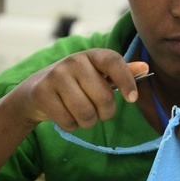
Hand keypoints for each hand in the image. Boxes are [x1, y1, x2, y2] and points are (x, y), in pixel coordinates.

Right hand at [8, 49, 147, 130]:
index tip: (132, 99)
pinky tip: (66, 116)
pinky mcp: (41, 92)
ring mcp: (56, 75)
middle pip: (103, 97)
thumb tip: (145, 67)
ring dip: (88, 122)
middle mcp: (74, 61)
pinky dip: (71, 126)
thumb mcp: (98, 75)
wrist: (34, 92)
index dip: (126, 81)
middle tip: (99, 112)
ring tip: (83, 116)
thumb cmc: (75, 83)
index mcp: (92, 54)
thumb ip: (121, 72)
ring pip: (86, 112)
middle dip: (105, 112)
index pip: (114, 62)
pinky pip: (68, 121)